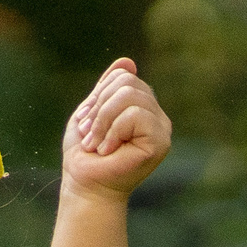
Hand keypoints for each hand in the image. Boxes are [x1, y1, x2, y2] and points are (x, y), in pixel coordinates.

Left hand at [62, 57, 171, 198]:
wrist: (85, 186)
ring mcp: (161, 128)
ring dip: (103, 121)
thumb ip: (107, 88)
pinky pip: (134, 115)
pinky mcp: (161, 141)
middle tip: (90, 135)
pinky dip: (113, 131)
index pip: (123, 76)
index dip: (98, 95)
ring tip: (98, 144)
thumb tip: (128, 60)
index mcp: (142, 106)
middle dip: (99, 108)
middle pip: (127, 82)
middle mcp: (156, 115)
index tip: (86, 123)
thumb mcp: (91, 113)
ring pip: (130, 96)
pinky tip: (109, 151)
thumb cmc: (85, 155)